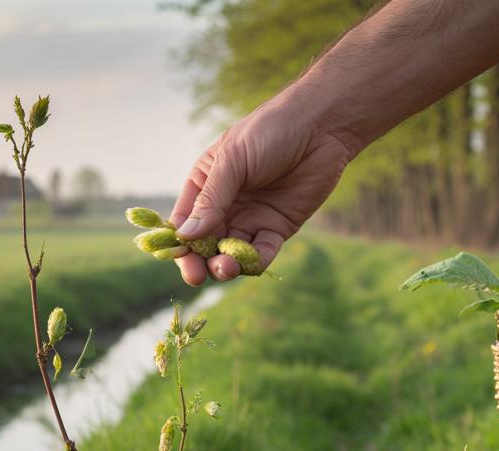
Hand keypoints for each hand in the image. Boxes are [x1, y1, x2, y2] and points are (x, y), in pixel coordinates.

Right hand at [169, 98, 358, 284]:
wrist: (320, 127)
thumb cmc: (270, 132)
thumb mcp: (233, 161)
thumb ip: (212, 199)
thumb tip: (186, 235)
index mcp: (205, 184)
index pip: (184, 221)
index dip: (179, 242)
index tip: (178, 257)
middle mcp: (224, 205)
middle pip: (204, 244)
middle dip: (199, 261)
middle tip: (198, 275)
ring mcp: (250, 218)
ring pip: (231, 252)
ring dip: (225, 265)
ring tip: (226, 267)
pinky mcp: (277, 227)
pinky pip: (262, 252)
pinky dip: (255, 262)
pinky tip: (251, 263)